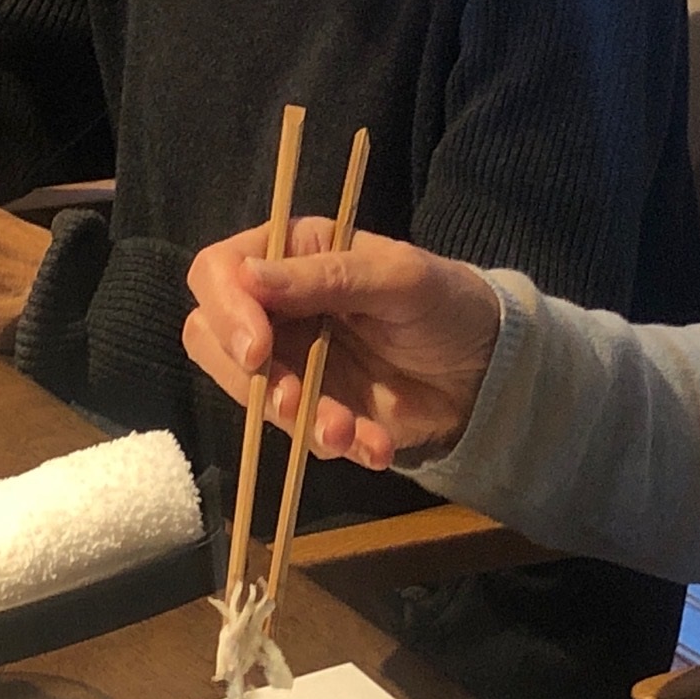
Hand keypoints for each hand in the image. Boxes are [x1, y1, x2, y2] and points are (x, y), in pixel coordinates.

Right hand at [183, 225, 502, 471]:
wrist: (487, 372)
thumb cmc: (447, 304)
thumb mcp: (400, 279)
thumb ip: (327, 277)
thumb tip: (248, 276)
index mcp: (292, 255)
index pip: (218, 272)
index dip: (226, 310)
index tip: (257, 349)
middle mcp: (277, 307)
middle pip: (211, 337)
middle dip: (248, 378)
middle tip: (291, 400)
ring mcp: (291, 361)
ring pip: (250, 394)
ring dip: (297, 420)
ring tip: (348, 431)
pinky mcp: (310, 408)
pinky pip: (295, 433)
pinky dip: (334, 444)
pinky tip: (374, 444)